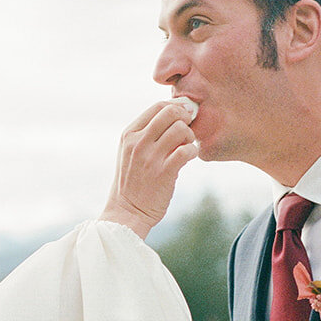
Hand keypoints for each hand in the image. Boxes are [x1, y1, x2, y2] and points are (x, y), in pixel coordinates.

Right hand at [100, 100, 197, 238]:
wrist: (127, 213)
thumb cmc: (132, 182)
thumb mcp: (130, 153)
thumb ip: (146, 134)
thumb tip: (174, 116)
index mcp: (129, 134)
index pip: (157, 107)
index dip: (176, 108)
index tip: (183, 116)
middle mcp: (138, 143)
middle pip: (170, 113)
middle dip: (185, 119)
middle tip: (187, 131)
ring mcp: (150, 158)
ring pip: (180, 130)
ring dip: (190, 137)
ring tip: (186, 147)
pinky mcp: (164, 173)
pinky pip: (186, 151)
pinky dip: (193, 152)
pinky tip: (189, 157)